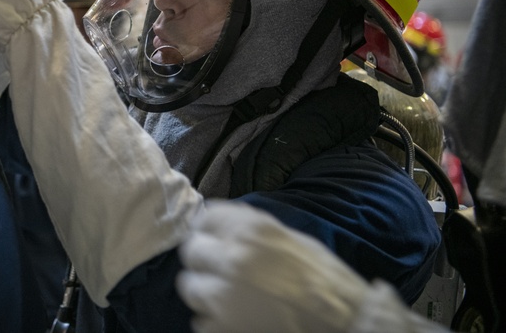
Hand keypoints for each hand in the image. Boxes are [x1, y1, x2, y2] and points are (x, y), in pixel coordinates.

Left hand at [177, 201, 369, 332]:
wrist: (349, 324)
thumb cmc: (326, 281)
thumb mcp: (290, 239)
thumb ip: (250, 231)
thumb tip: (218, 228)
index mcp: (251, 230)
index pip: (206, 218)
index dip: (210, 230)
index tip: (215, 239)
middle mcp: (233, 258)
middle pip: (192, 252)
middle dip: (206, 261)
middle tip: (224, 272)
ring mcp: (225, 297)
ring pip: (191, 288)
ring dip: (207, 292)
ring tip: (233, 299)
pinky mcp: (223, 329)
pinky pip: (202, 322)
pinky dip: (216, 322)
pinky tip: (240, 320)